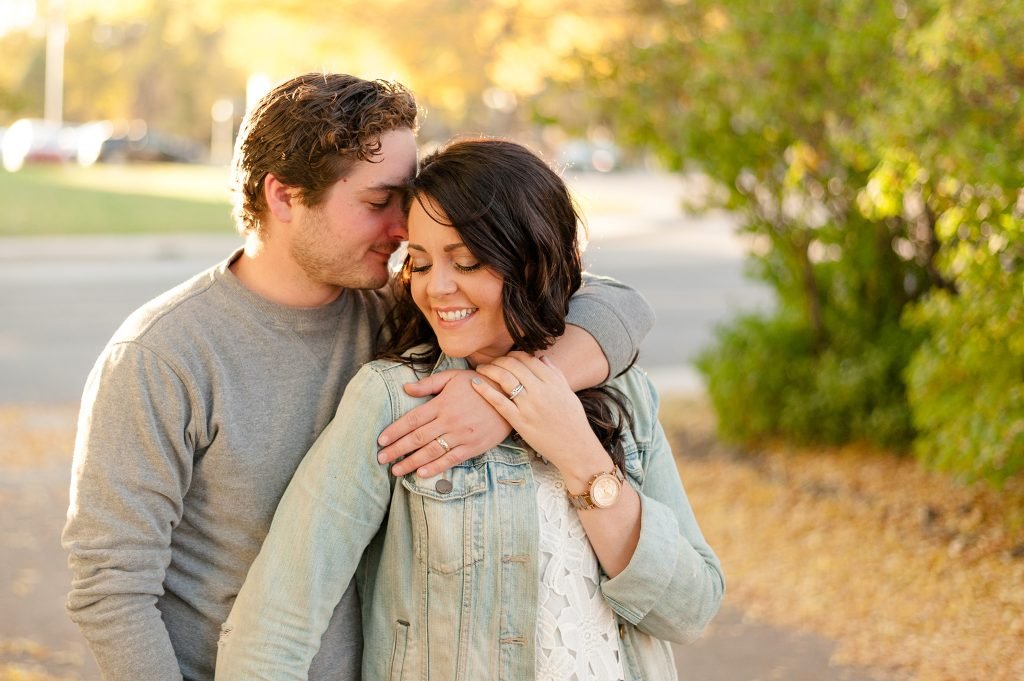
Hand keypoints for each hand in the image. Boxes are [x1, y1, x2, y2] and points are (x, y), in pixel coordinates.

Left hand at [377, 370, 510, 476]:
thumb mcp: (453, 377)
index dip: (395, 431)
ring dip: (411, 462)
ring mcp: (461, 435)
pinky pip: (451, 459)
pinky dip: (435, 468)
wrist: (509, 396)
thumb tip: (406, 388)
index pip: (412, 420)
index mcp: (441, 404)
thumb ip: (428, 384)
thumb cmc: (478, 384)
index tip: (381, 441)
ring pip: (431, 452)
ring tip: (396, 470)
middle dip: (397, 450)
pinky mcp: (473, 447)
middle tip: (381, 459)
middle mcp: (449, 421)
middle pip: (417, 438)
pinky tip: (421, 473)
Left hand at [473, 352, 609, 485]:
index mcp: (553, 381)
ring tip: (480, 370)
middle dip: (498, 360)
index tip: (506, 358)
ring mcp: (529, 405)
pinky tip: (475, 382)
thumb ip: (556, 374)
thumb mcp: (568, 393)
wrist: (575, 448)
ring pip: (504, 378)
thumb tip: (542, 358)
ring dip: (489, 370)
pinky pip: (498, 401)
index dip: (513, 355)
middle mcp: (541, 390)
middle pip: (513, 365)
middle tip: (490, 363)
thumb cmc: (573, 422)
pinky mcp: (520, 421)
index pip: (528, 359)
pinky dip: (484, 389)